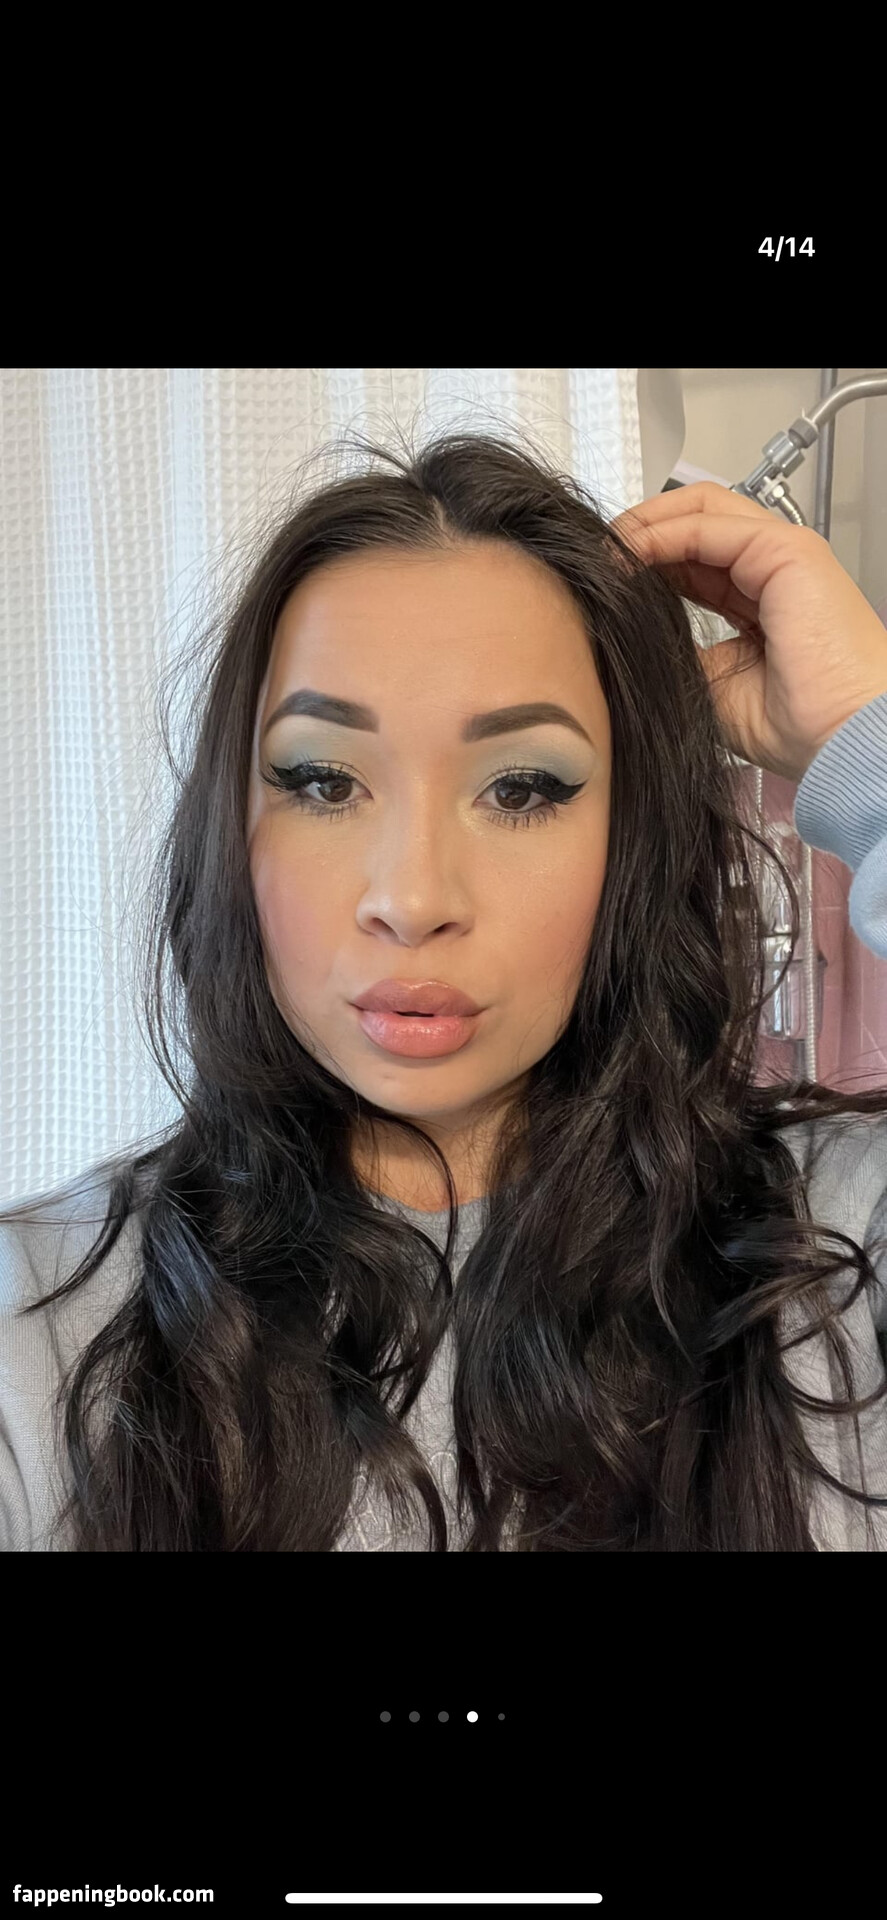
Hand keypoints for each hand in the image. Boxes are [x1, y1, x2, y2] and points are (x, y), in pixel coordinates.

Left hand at [609, 481, 886, 782]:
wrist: (842, 739)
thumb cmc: (800, 726)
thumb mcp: (711, 685)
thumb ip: (677, 650)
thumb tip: (626, 635)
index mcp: (760, 600)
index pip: (692, 556)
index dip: (644, 558)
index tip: (601, 578)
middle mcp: (773, 569)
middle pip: (696, 519)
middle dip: (641, 529)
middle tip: (597, 555)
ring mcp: (782, 553)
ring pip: (701, 509)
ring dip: (646, 525)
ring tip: (606, 552)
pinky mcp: (786, 550)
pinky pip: (709, 525)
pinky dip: (662, 533)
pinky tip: (630, 555)